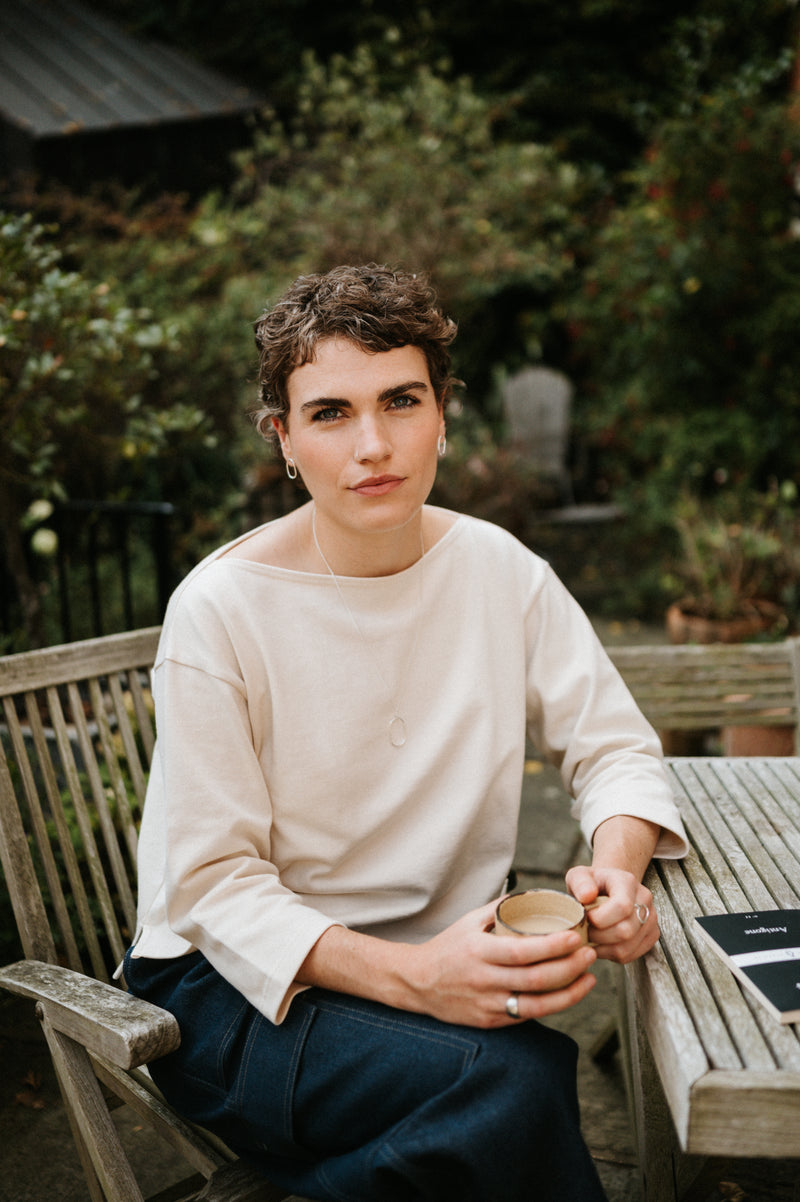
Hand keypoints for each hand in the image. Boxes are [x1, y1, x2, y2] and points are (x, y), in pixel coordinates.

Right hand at [403, 900, 597, 1027]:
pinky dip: (552, 1006)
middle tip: (590, 954)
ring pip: (537, 1005)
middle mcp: (485, 980)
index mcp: (480, 951)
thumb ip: (499, 908)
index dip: (552, 947)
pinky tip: (568, 994)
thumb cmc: (447, 948)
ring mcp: (488, 1004)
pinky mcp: (491, 1021)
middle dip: (570, 968)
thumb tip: (531, 895)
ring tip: (589, 977)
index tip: (575, 937)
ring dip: (569, 992)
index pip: (522, 952)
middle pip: (536, 980)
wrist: (418, 983)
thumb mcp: (468, 921)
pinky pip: (527, 1016)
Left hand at [565, 864, 657, 962]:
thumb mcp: (579, 876)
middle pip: (626, 931)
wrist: (607, 888)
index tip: (586, 917)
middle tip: (586, 930)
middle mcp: (644, 899)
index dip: (600, 919)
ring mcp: (651, 918)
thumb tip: (587, 896)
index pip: (622, 907)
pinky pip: (630, 955)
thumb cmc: (591, 884)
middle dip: (599, 936)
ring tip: (592, 937)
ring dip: (603, 947)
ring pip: (627, 947)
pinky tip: (602, 943)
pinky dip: (611, 954)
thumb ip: (580, 883)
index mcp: (627, 882)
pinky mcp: (651, 935)